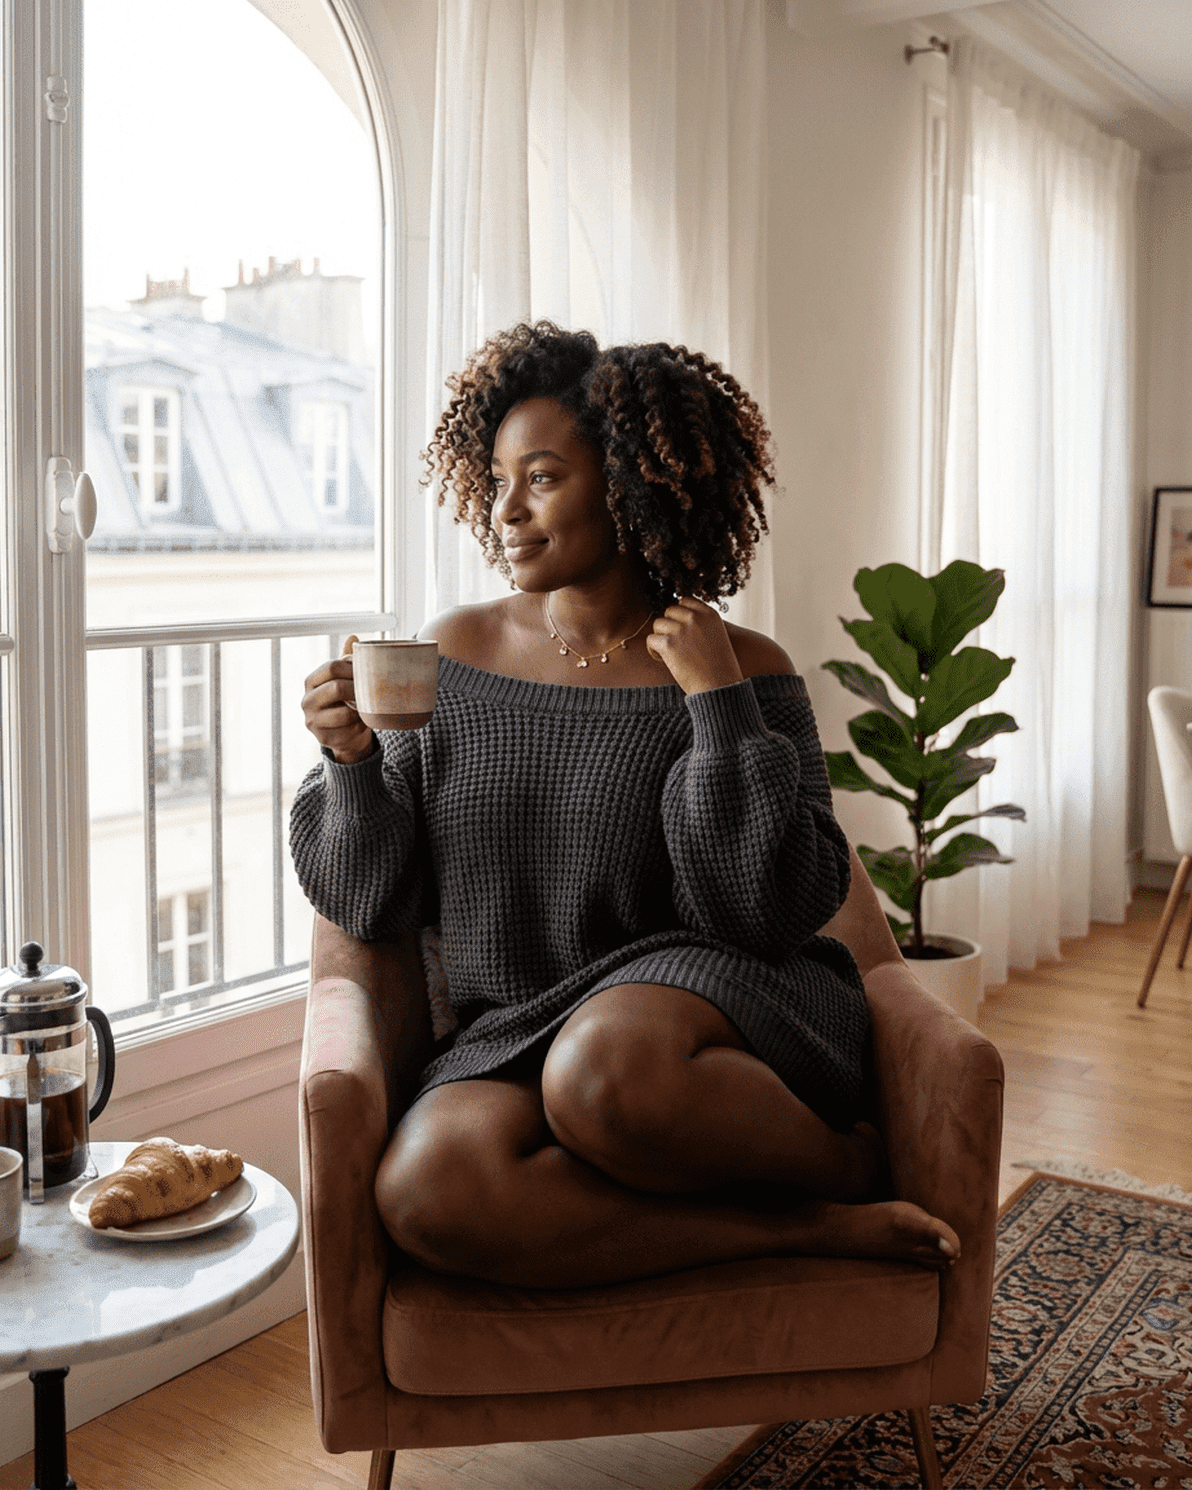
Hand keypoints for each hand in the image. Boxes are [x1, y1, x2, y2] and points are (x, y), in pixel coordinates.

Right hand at [301, 636, 375, 763]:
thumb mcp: (343, 680)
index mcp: (311, 681)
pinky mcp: (324, 738)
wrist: (345, 735)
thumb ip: (346, 661)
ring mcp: (313, 721)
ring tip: (368, 705)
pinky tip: (364, 719)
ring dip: (361, 708)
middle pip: (337, 687)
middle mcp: (307, 700)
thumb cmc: (344, 702)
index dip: (353, 667)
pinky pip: (350, 728)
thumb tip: (353, 638)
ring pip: (345, 711)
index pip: (331, 667)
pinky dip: (361, 723)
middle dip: (358, 688)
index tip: (367, 670)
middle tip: (373, 689)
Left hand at [645, 597, 743, 695]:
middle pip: (669, 611)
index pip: (685, 600)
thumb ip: (701, 624)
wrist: (719, 686)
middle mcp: (695, 618)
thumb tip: (677, 620)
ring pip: (658, 624)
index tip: (681, 629)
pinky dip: (653, 650)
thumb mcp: (717, 636)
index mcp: (709, 614)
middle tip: (675, 644)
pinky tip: (663, 659)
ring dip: (660, 637)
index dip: (679, 615)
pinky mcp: (669, 644)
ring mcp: (681, 629)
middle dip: (669, 626)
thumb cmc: (719, 667)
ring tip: (669, 653)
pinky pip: (650, 640)